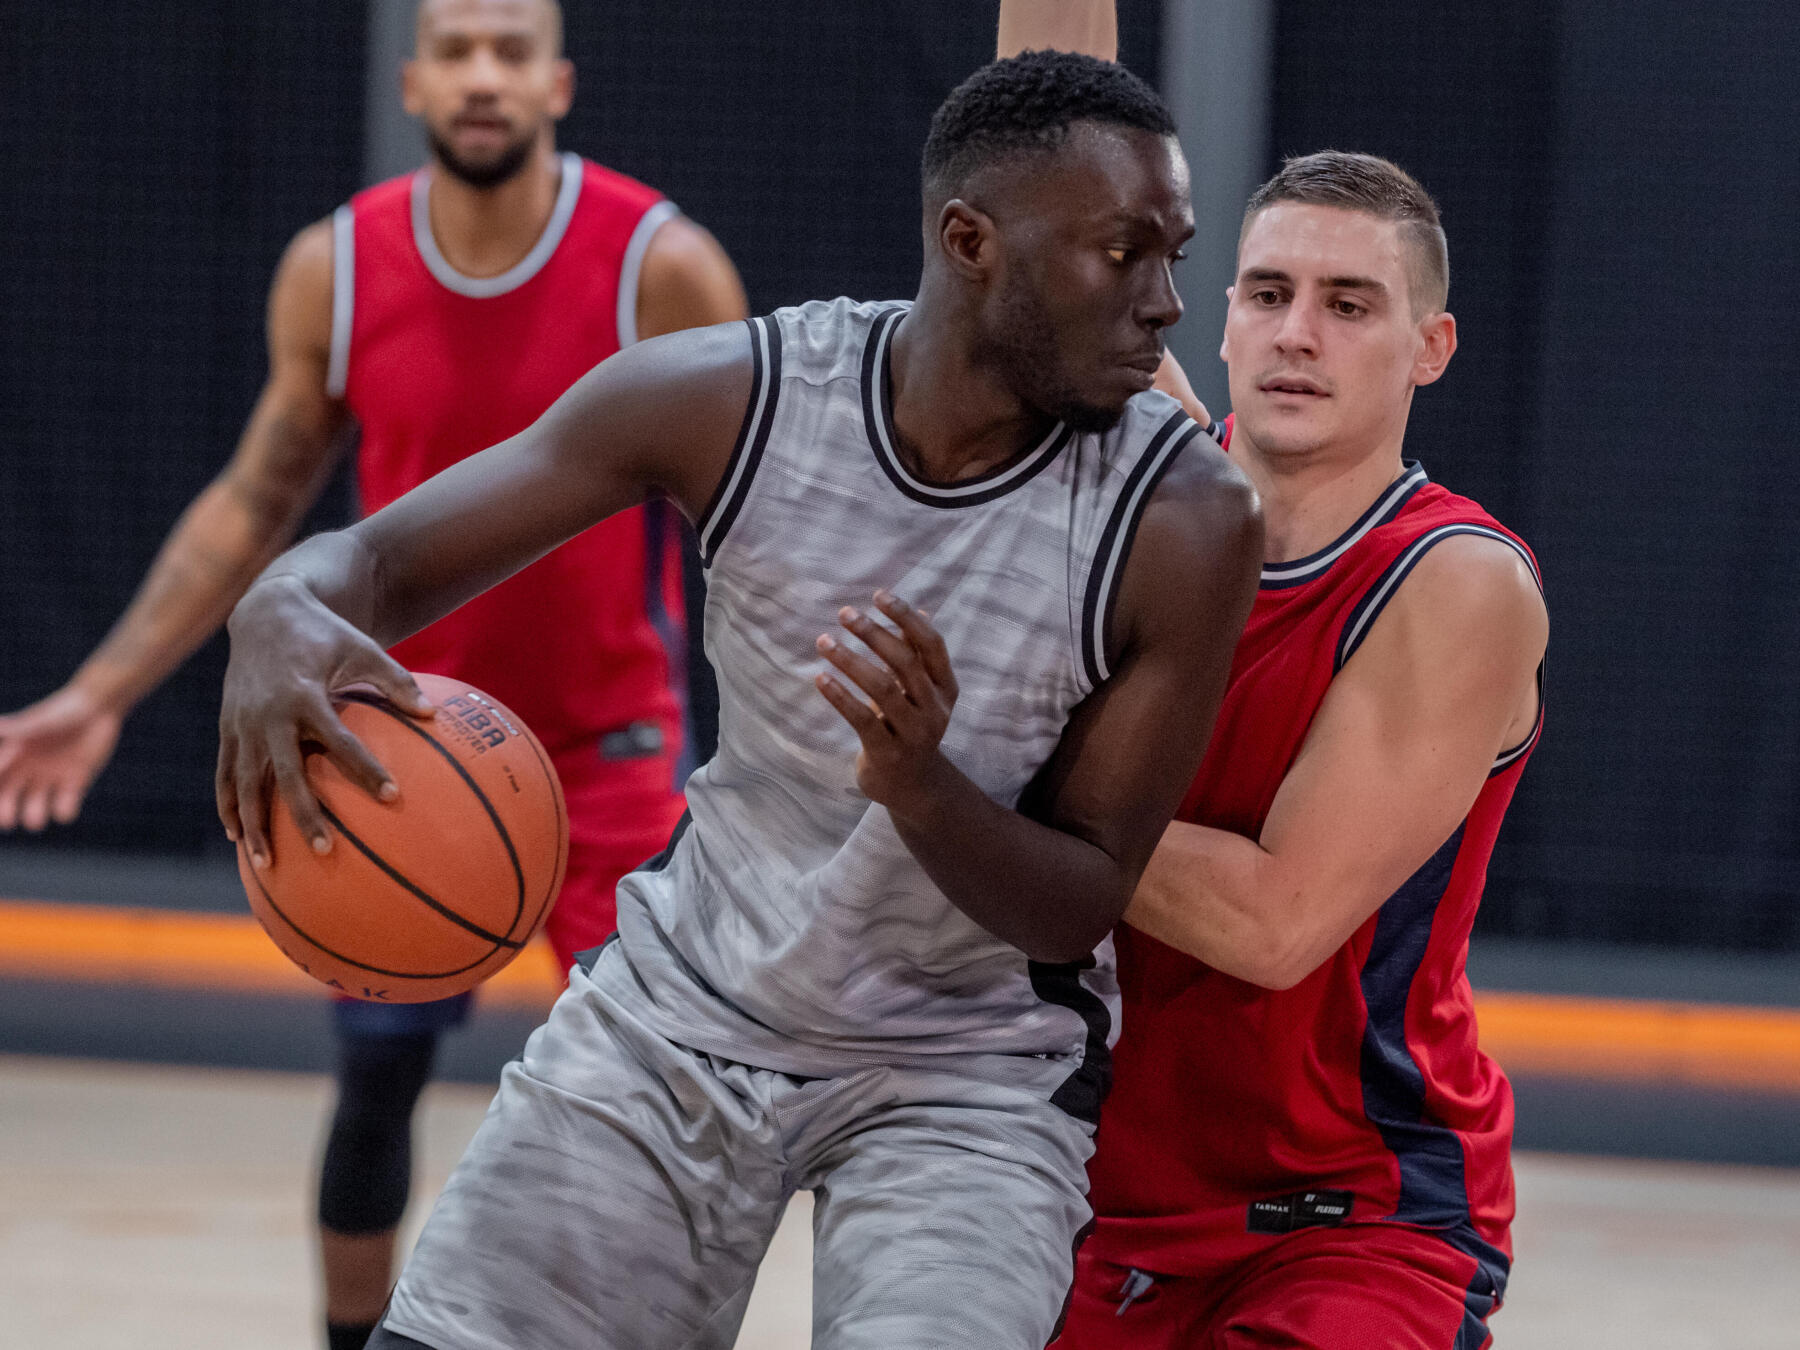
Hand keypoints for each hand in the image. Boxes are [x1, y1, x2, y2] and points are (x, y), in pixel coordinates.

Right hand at [0, 684, 123, 829]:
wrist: (98, 708)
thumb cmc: (61, 710)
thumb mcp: (36, 722)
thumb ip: (15, 730)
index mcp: (13, 756)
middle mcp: (29, 770)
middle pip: (9, 799)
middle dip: (6, 812)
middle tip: (8, 821)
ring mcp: (51, 777)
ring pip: (36, 807)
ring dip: (34, 816)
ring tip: (36, 820)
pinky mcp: (75, 781)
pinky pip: (65, 805)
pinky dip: (64, 811)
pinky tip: (65, 807)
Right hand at [216, 576, 433, 869]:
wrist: (266, 613)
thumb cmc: (325, 634)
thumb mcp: (364, 649)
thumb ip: (397, 682)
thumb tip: (434, 715)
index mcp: (305, 696)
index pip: (340, 741)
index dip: (366, 769)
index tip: (393, 797)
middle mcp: (269, 715)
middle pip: (286, 774)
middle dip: (304, 814)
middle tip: (325, 850)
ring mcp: (242, 724)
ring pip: (246, 783)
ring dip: (254, 824)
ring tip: (266, 864)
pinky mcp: (227, 728)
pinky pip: (225, 773)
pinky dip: (228, 804)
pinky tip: (237, 836)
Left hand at [813, 590, 958, 813]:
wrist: (913, 786)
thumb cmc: (910, 726)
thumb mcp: (920, 692)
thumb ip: (916, 656)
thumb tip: (917, 611)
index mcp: (946, 688)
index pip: (931, 645)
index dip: (907, 618)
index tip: (879, 595)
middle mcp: (935, 709)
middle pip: (905, 663)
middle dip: (873, 634)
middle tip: (844, 614)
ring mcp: (913, 733)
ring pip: (882, 689)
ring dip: (850, 661)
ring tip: (824, 641)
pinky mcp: (887, 753)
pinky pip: (862, 719)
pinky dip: (840, 696)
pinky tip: (821, 678)